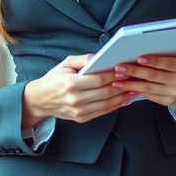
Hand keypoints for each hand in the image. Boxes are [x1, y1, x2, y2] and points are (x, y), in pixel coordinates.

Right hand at [22, 54, 137, 125]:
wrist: (40, 100)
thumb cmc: (54, 79)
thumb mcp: (64, 64)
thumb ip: (82, 59)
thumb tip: (98, 56)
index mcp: (70, 84)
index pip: (98, 79)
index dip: (114, 74)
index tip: (125, 68)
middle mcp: (75, 99)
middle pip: (105, 92)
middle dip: (122, 85)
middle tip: (135, 78)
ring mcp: (79, 111)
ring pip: (107, 104)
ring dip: (123, 97)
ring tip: (134, 88)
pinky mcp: (82, 118)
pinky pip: (103, 112)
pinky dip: (116, 105)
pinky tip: (124, 98)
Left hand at [111, 54, 175, 106]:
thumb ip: (164, 54)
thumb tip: (140, 54)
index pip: (167, 63)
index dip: (153, 61)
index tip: (138, 58)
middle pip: (154, 76)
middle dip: (135, 71)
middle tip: (120, 68)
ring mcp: (174, 94)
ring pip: (148, 88)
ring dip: (130, 84)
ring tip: (117, 80)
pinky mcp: (167, 101)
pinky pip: (149, 96)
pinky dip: (136, 91)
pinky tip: (125, 87)